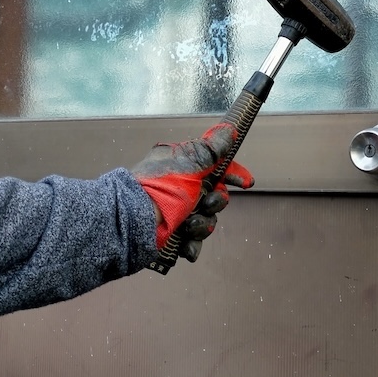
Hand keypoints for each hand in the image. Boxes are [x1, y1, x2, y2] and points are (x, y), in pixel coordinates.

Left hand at [131, 123, 253, 260]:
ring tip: (189, 227)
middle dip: (215, 203)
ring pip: (205, 219)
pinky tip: (186, 246)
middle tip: (206, 204)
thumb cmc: (158, 190)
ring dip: (203, 225)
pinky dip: (192, 244)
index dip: (232, 174)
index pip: (214, 165)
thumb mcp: (190, 164)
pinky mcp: (170, 233)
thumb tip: (229, 130)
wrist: (131, 224)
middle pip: (214, 196)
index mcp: (180, 165)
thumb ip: (213, 149)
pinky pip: (192, 240)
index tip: (246, 183)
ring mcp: (174, 211)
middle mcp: (178, 187)